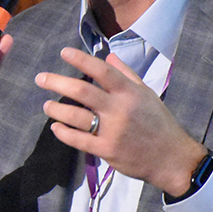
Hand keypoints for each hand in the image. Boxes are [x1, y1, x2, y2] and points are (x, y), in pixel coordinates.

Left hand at [35, 47, 204, 196]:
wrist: (172, 159)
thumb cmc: (159, 123)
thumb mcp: (147, 95)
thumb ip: (127, 75)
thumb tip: (109, 57)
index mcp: (130, 93)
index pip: (102, 71)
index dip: (81, 60)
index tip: (64, 52)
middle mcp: (119, 109)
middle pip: (81, 91)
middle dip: (57, 82)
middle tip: (40, 78)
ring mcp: (112, 131)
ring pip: (75, 115)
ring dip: (56, 109)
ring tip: (46, 105)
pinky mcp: (106, 150)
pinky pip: (78, 140)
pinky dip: (63, 132)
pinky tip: (55, 126)